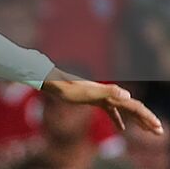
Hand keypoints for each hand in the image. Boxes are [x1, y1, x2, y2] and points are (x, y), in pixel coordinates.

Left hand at [43, 69, 163, 134]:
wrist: (54, 82)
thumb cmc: (69, 88)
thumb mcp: (88, 91)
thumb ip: (108, 91)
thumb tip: (127, 94)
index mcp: (110, 93)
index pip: (133, 105)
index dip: (146, 116)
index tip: (156, 126)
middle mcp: (108, 94)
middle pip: (132, 107)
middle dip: (146, 119)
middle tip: (159, 131)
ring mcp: (102, 96)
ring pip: (124, 109)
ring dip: (137, 119)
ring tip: (148, 130)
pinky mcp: (95, 100)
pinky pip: (112, 111)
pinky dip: (119, 119)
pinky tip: (122, 129)